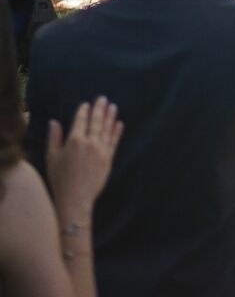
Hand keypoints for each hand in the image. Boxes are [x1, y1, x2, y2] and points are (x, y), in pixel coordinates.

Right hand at [46, 97, 123, 222]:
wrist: (75, 198)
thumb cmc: (60, 179)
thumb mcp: (52, 158)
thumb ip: (54, 138)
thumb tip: (54, 121)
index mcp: (74, 140)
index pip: (80, 120)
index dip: (84, 111)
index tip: (86, 104)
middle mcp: (89, 142)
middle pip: (96, 121)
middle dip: (99, 108)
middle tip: (103, 98)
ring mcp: (101, 150)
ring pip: (107, 128)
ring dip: (110, 116)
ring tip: (113, 106)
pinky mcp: (109, 158)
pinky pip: (114, 141)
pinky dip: (117, 131)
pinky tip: (119, 124)